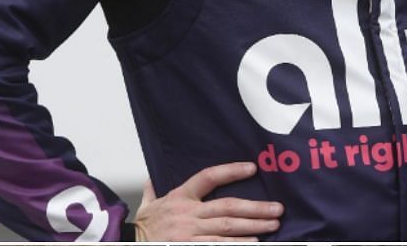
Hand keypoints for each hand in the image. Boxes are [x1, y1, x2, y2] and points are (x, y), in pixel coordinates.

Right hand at [132, 162, 282, 241]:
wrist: (129, 243)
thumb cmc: (142, 228)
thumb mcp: (146, 205)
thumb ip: (152, 191)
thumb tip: (151, 180)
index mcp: (179, 197)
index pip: (208, 178)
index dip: (230, 172)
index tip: (251, 168)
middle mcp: (187, 213)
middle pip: (227, 207)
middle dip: (255, 208)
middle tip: (276, 209)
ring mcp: (190, 232)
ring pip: (228, 227)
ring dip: (253, 226)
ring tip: (273, 224)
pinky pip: (219, 245)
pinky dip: (238, 244)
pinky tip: (254, 242)